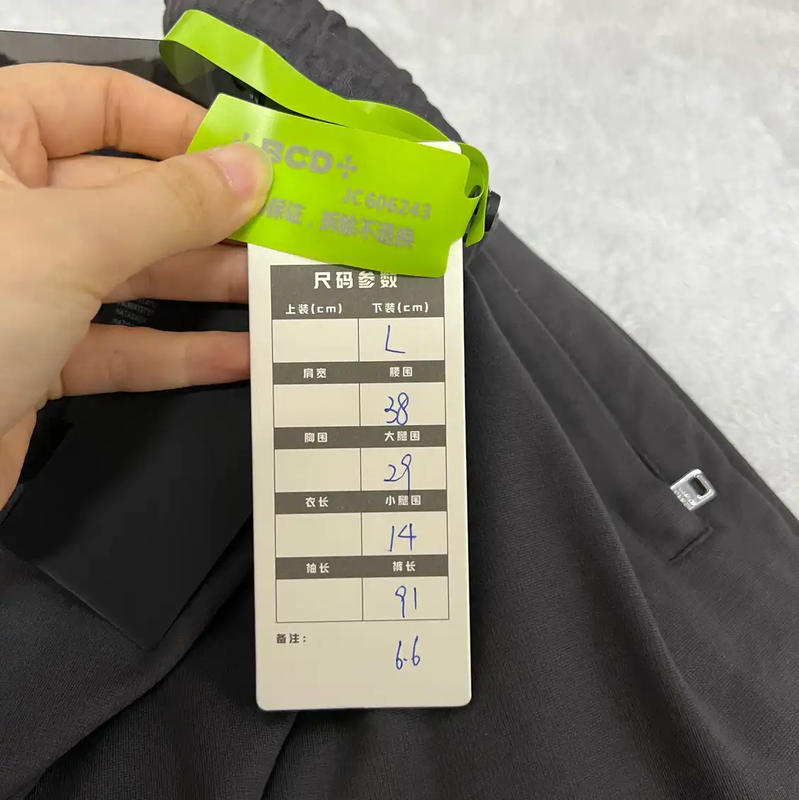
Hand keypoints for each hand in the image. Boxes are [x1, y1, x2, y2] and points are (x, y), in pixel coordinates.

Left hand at [0, 63, 271, 506]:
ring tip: (276, 291)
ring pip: (132, 274)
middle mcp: (9, 210)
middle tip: (283, 234)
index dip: (178, 128)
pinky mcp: (38, 356)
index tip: (250, 160)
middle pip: (129, 198)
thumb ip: (170, 205)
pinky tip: (239, 356)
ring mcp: (24, 286)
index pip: (96, 105)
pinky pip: (120, 344)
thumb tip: (251, 169)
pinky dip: (178, 353)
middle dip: (210, 220)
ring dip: (206, 287)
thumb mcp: (71, 242)